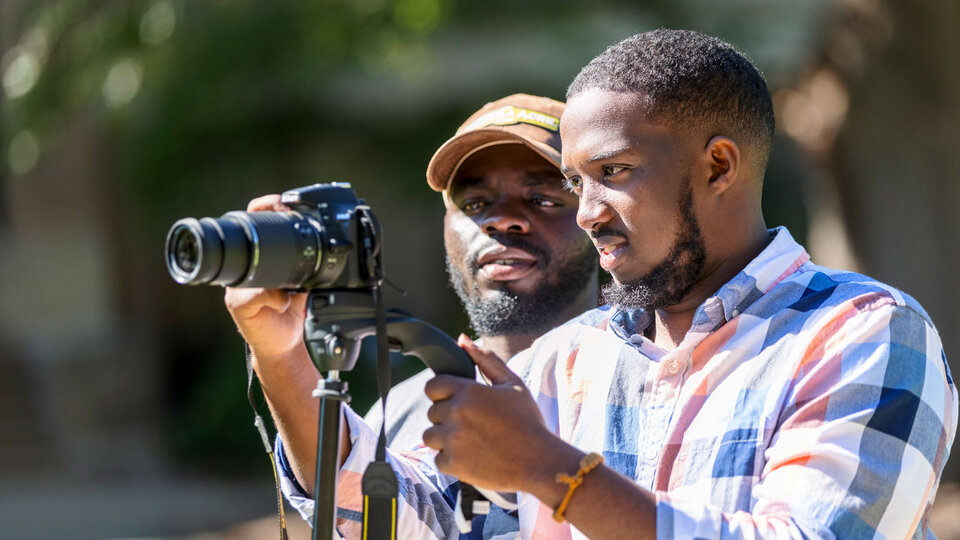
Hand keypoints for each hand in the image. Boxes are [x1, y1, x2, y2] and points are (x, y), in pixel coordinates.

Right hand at [223, 195, 308, 362]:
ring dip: (269, 266)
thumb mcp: (307, 283)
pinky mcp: (238, 304)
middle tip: (282, 220)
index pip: (257, 222)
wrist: (283, 343)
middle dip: (263, 222)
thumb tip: (336, 247)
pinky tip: (283, 303)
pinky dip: (272, 298)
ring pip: (248, 265)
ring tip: (286, 273)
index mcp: (262, 258)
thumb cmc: (291, 310)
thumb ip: (313, 266)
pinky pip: (250, 295)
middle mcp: (246, 268)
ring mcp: (238, 286)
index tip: (283, 202)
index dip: (267, 207)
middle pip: (246, 234)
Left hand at [422, 335, 553, 491]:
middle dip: (448, 417)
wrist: (539, 461)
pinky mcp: (453, 464)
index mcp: (468, 391)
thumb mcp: (512, 384)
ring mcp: (452, 440)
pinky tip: (473, 457)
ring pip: (431, 436)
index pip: (432, 386)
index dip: (443, 393)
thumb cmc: (528, 421)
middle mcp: (456, 413)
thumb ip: (486, 359)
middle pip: (432, 412)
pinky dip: (452, 461)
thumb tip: (462, 339)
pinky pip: (438, 460)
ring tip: (472, 441)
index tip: (457, 402)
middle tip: (473, 425)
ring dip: (446, 439)